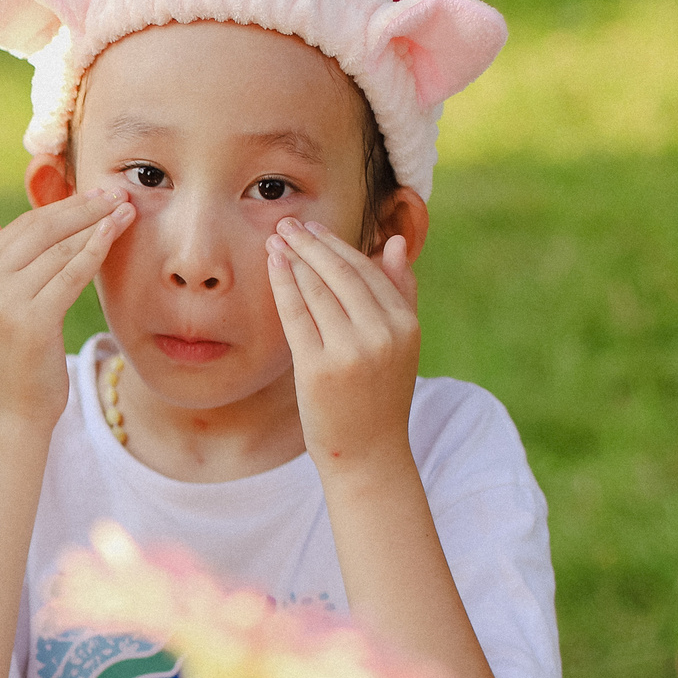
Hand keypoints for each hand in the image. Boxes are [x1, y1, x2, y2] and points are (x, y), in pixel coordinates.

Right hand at [0, 187, 132, 428]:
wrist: (13, 409)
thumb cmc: (15, 353)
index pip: (25, 226)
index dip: (65, 206)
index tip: (98, 193)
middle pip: (42, 230)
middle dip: (84, 208)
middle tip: (118, 192)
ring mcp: (5, 302)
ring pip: (60, 250)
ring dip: (98, 225)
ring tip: (127, 210)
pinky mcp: (32, 321)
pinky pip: (71, 275)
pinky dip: (96, 250)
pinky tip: (115, 233)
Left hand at [268, 217, 421, 471]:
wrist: (369, 454)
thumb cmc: (380, 397)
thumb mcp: (400, 344)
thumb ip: (400, 293)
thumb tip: (392, 243)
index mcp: (405, 325)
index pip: (367, 272)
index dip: (336, 246)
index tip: (313, 228)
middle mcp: (382, 334)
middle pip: (340, 274)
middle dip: (312, 244)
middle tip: (288, 223)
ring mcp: (350, 351)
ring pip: (317, 290)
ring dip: (294, 258)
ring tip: (277, 239)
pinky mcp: (318, 368)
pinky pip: (296, 315)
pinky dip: (283, 284)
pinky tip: (273, 264)